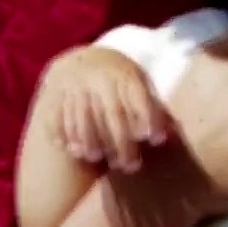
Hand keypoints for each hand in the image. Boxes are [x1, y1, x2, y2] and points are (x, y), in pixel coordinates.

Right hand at [39, 46, 172, 172]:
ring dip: (90, 140)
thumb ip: (151, 104)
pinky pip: (57, 114)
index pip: (139, 97)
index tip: (156, 140)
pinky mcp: (56, 93)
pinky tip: (71, 150)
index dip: (148, 118)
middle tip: (130, 167)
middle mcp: (101, 79)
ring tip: (97, 159)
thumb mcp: (137, 81)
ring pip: (83, 115)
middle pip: (113, 112)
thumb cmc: (118, 79)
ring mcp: (76, 85)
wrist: (81, 59)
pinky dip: (63, 133)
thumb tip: (171, 132)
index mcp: (125, 75)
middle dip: (121, 142)